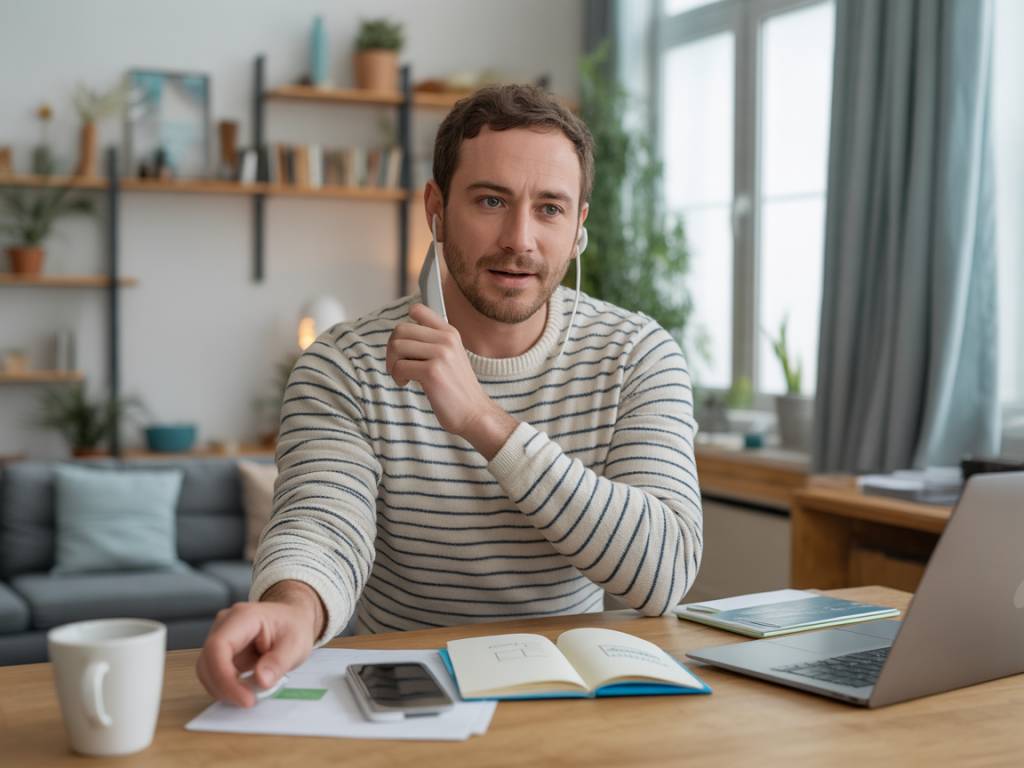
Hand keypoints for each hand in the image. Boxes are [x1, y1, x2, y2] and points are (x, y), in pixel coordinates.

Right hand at [195, 580, 323, 706]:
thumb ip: (279, 662)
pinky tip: (244, 691)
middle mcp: (225, 624)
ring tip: (249, 695)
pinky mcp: (220, 651)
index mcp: (244, 617)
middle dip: (224, 687)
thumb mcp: (296, 644)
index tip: (245, 698)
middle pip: (207, 661)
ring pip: (207, 670)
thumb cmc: (294, 626)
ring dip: (224, 689)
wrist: (292, 618)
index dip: (224, 677)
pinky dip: (226, 687)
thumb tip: (260, 681)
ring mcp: (220, 637)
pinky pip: (214, 673)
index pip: (218, 646)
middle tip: (249, 701)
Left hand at [386, 303, 517, 458]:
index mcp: (450, 332)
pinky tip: (407, 383)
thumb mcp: (451, 357)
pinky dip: (397, 377)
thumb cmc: (457, 389)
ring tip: (403, 376)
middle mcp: (446, 339)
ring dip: (392, 364)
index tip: (405, 348)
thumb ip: (432, 342)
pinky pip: (399, 366)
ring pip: (396, 346)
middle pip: (400, 330)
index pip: (418, 310)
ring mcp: (441, 354)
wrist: (474, 413)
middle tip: (399, 366)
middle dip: (392, 350)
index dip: (403, 328)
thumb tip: (399, 335)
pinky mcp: (432, 372)